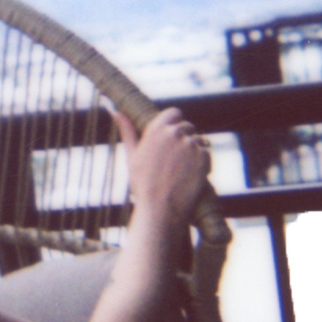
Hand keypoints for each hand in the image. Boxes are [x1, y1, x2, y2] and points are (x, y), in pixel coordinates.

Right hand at [112, 106, 209, 225]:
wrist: (160, 210)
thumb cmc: (142, 185)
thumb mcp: (132, 156)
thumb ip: (127, 131)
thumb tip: (115, 111)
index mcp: (156, 129)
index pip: (174, 112)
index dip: (175, 123)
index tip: (174, 136)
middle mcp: (174, 133)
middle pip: (188, 127)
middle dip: (185, 140)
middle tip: (176, 162)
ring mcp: (190, 144)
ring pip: (199, 141)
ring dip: (194, 152)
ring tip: (182, 171)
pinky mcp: (203, 157)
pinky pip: (206, 154)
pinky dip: (202, 164)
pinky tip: (191, 176)